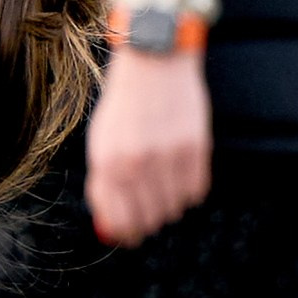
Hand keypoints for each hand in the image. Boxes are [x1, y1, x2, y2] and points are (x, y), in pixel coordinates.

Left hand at [84, 51, 210, 245]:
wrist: (153, 62)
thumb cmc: (124, 105)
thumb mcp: (101, 142)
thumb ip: (103, 185)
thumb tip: (112, 227)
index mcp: (107, 163)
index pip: (119, 221)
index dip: (126, 233)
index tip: (131, 235)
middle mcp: (136, 164)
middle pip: (149, 220)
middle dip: (148, 222)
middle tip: (150, 212)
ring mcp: (167, 156)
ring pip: (174, 209)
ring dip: (169, 204)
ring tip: (164, 183)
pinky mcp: (195, 147)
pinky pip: (196, 191)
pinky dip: (189, 190)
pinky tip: (181, 173)